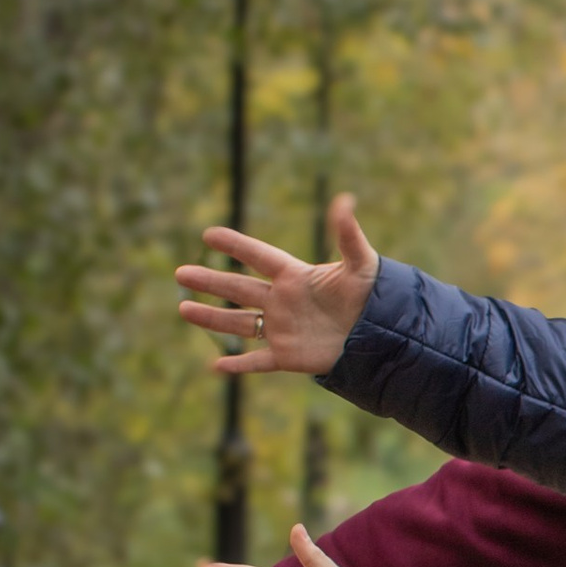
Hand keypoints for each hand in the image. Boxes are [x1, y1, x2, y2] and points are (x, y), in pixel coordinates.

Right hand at [177, 191, 379, 375]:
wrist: (384, 336)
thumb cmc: (374, 296)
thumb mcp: (361, 263)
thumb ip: (347, 234)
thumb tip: (345, 199)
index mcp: (295, 276)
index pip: (259, 256)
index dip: (236, 245)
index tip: (209, 234)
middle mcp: (282, 300)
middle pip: (239, 289)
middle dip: (210, 281)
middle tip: (181, 273)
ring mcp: (282, 328)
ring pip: (239, 323)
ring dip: (211, 317)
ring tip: (183, 309)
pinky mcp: (288, 355)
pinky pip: (258, 361)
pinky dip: (238, 365)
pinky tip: (215, 367)